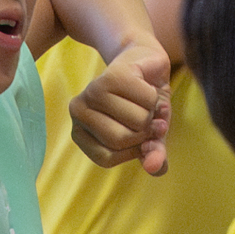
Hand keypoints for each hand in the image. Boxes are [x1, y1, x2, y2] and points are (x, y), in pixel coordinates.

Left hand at [68, 39, 171, 173]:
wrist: (147, 65)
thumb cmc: (142, 106)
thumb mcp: (149, 136)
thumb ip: (152, 154)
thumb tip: (154, 169)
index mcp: (78, 131)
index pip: (106, 158)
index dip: (131, 151)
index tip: (138, 136)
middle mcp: (78, 110)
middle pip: (119, 139)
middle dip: (143, 132)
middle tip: (145, 116)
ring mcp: (93, 89)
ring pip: (137, 120)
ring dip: (152, 113)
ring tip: (147, 102)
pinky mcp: (114, 73)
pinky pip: (147, 100)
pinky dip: (156, 97)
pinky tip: (148, 88)